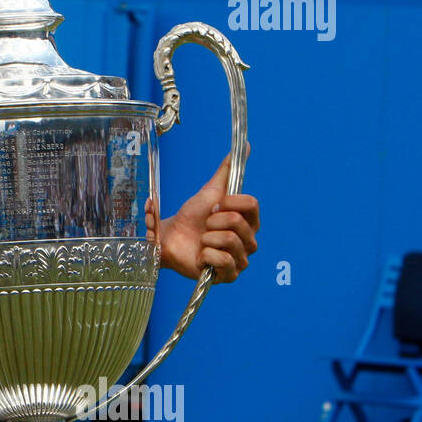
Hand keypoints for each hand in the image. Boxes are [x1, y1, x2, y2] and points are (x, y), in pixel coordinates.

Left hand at [153, 152, 259, 282]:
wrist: (169, 239)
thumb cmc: (190, 217)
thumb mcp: (209, 191)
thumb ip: (227, 171)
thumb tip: (244, 146)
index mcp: (249, 221)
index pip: (252, 204)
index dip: (229, 202)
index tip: (214, 206)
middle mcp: (249, 241)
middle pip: (237, 222)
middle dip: (213, 221)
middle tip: (204, 226)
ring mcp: (241, 260)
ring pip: (230, 241)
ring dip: (208, 237)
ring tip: (202, 240)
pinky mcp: (228, 276)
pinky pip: (222, 260)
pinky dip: (206, 255)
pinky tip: (201, 255)